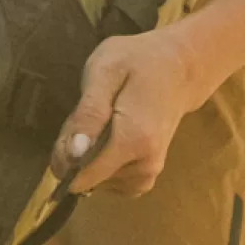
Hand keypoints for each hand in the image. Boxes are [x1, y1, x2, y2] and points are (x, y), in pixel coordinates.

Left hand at [53, 29, 204, 198]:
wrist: (180, 69)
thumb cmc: (139, 62)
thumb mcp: (105, 73)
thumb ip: (88, 114)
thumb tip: (73, 155)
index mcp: (132, 141)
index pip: (80, 176)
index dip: (65, 153)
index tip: (75, 121)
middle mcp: (143, 167)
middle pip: (84, 176)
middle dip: (75, 149)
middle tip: (93, 111)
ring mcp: (147, 176)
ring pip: (93, 180)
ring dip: (88, 154)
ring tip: (104, 118)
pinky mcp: (145, 179)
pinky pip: (107, 181)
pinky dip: (100, 162)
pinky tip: (110, 136)